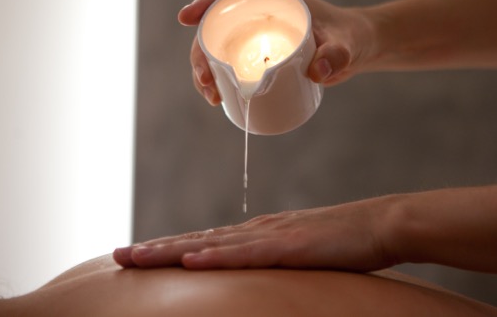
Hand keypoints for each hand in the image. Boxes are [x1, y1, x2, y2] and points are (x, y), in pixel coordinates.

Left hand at [113, 198, 398, 271]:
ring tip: (135, 257)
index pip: (203, 243)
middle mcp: (255, 230)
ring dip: (170, 252)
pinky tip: (190, 263)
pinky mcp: (289, 246)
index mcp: (256, 233)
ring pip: (209, 246)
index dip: (169, 249)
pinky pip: (246, 255)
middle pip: (195, 242)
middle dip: (155, 249)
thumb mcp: (300, 253)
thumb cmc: (343, 241)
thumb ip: (274, 259)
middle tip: (116, 256)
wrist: (379, 223)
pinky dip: (215, 258)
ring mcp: (270, 236)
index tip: (138, 256)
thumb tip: (254, 272)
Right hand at [179, 0, 376, 105]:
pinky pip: (233, 66)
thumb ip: (336, 56)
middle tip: (206, 82)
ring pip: (220, 51)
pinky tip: (220, 98)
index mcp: (273, 1)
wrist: (357, 47)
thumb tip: (318, 72)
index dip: (203, 6)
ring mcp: (258, 38)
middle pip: (217, 30)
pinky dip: (222, 81)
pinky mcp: (261, 57)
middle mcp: (259, 17)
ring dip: (207, 72)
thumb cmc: (351, 38)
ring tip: (212, 97)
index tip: (185, 18)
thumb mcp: (346, 45)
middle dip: (201, 54)